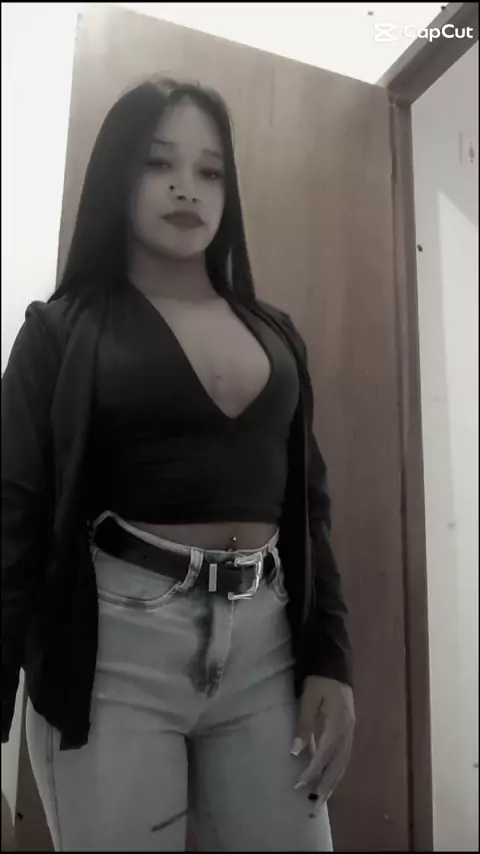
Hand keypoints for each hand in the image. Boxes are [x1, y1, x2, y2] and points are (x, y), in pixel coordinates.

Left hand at [291, 676, 354, 811]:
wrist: (334, 666)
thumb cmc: (319, 681)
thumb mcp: (308, 700)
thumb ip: (303, 726)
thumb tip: (295, 753)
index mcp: (338, 725)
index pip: (324, 755)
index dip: (312, 771)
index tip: (299, 785)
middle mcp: (348, 733)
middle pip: (338, 766)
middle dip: (325, 788)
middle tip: (313, 808)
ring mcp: (350, 733)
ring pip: (342, 765)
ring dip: (331, 784)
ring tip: (320, 802)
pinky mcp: (348, 732)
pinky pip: (343, 758)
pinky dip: (335, 773)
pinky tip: (327, 783)